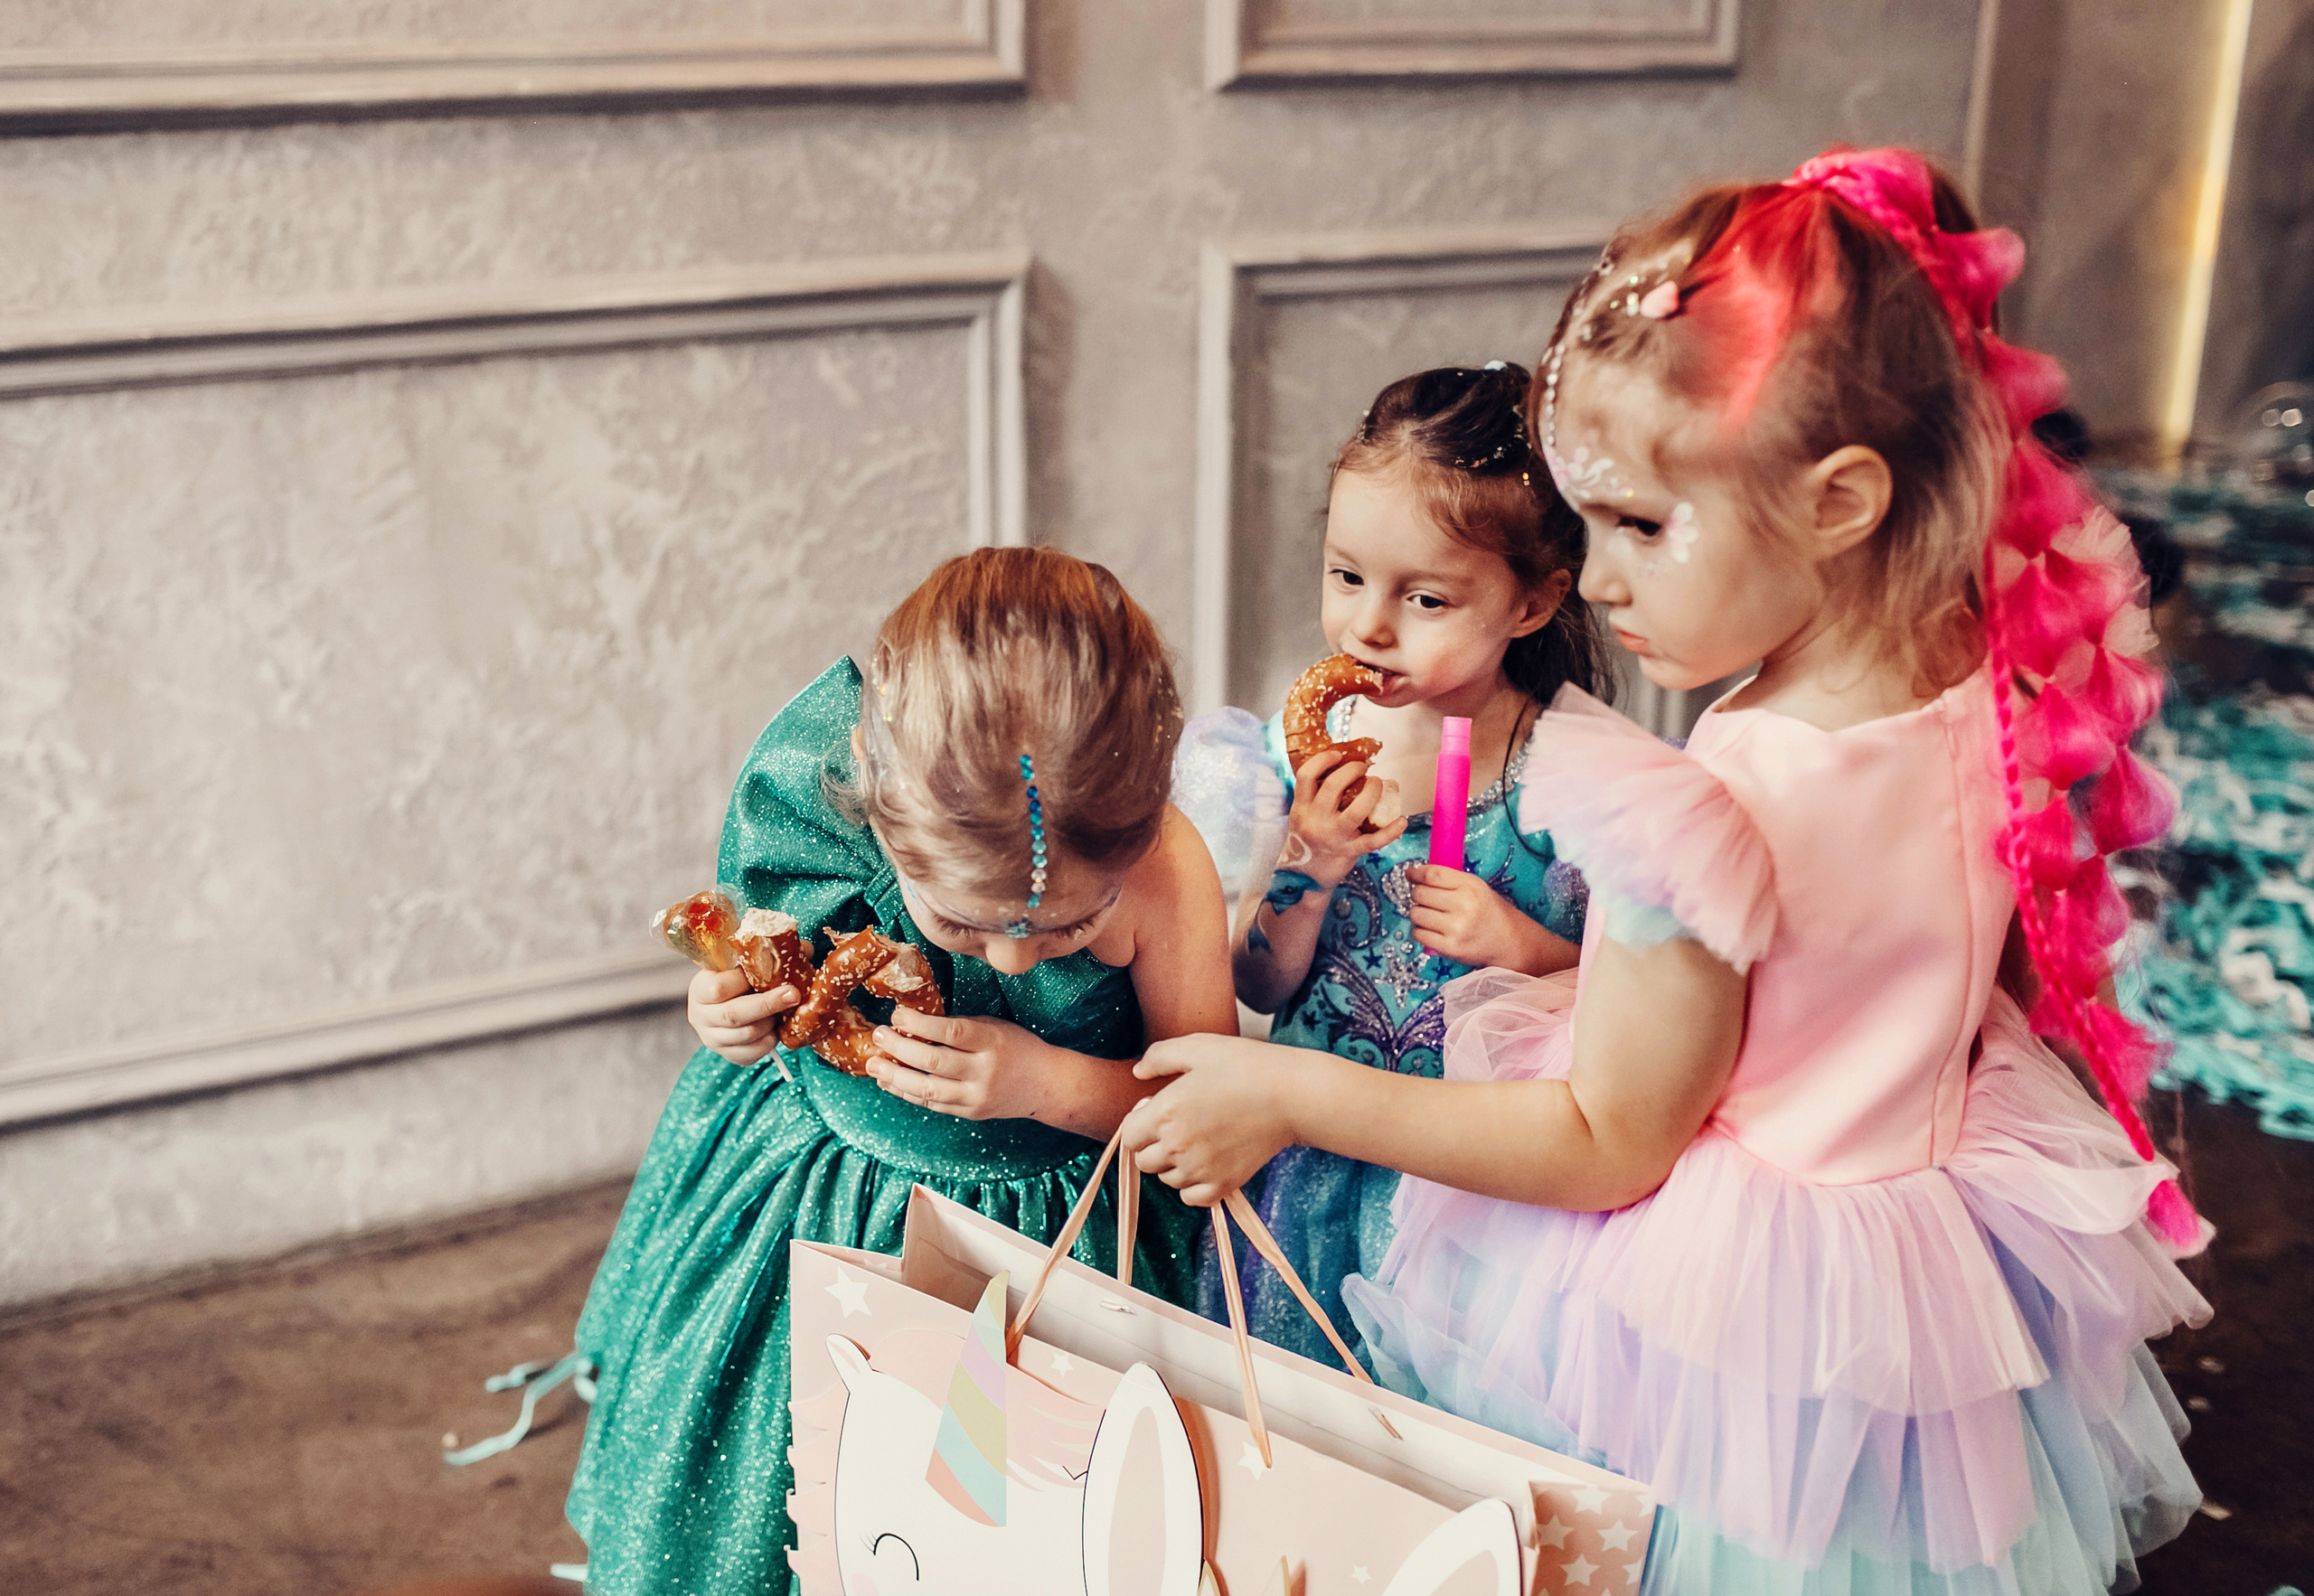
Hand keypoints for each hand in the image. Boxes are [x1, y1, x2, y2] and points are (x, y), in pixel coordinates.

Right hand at [688, 966, 800, 1065]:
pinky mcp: (727, 1054)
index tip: (770, 973)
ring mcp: (712, 1039)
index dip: (744, 981)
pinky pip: (752, 1053)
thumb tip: (806, 949)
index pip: (718, 988)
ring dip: (770, 1023)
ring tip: (782, 1011)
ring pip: (746, 1035)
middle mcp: (700, 1017)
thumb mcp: (742, 964)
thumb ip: (769, 956)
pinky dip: (769, 1041)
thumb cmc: (733, 979)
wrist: (720, 1004)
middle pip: (733, 1015)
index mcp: (699, 989)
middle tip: (793, 995)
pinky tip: (775, 1028)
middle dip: (767, 1005)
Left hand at [868, 1007, 1055, 1121]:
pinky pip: (932, 1104)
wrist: (1045, 1085)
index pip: (951, 1031)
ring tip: (873, 1064)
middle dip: (900, 1048)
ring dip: (895, 1076)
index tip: (897, 1014)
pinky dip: (907, 1093)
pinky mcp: (970, 1113)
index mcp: (992, 1041)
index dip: (920, 1023)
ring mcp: (976, 1096)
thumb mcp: (994, 1026)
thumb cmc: (1017, 1047)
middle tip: (878, 1035)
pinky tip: (889, 1081)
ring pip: (928, 1089)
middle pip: (934, 1061)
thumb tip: (914, 1023)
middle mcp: (984, 1071)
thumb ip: (960, 1027)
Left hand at [1124, 1035, 1305, 1205]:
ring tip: (1199, 1139)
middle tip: (1181, 1123)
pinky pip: (1190, 1196)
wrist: (1291, 1095)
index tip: (1160, 1108)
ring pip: (1166, 1179)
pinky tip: (1208, 1162)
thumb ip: (1160, 1056)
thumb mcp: (1198, 1047)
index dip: (1140, 1121)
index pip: (1129, 1135)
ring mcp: (1200, 1169)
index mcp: (1164, 1112)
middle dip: (1154, 1143)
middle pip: (1144, 1161)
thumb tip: (1137, 1072)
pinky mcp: (1223, 1185)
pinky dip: (1193, 1184)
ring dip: (1174, 1163)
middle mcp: (1177, 1145)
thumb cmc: (1245, 1065)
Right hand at [1284, 750, 1408, 885]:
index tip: (1337, 755)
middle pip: (1333, 786)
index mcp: (1301, 808)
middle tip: (1362, 768)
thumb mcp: (1302, 815)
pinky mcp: (1349, 851)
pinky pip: (1374, 840)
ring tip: (1377, 784)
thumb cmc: (1308, 839)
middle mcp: (1315, 820)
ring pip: (1356, 809)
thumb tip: (1341, 767)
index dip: (1323, 760)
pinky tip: (1401, 821)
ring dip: (1372, 792)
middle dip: (1352, 770)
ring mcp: (1333, 837)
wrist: (1305, 877)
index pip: (1307, 776)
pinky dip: (1391, 830)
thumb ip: (1315, 796)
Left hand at [1407, 864, 1575, 973]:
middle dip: (1418, 894)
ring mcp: (1456, 928)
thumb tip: (1416, 875)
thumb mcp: (1477, 887)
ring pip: (1416, 914)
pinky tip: (1431, 929)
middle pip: (1420, 893)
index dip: (1416, 873)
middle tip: (1426, 898)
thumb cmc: (1489, 911)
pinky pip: (1419, 934)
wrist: (1509, 941)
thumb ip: (1451, 880)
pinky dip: (1420, 930)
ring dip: (1418, 913)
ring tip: (1430, 915)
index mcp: (1471, 886)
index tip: (1411, 874)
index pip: (1432, 875)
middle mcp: (1464, 905)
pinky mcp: (1451, 947)